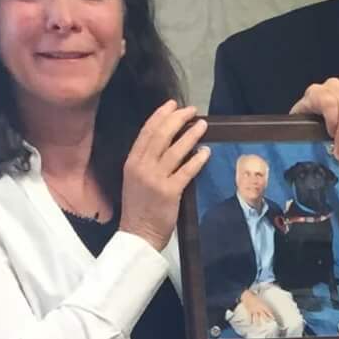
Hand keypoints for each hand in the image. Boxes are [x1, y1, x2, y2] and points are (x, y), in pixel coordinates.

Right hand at [120, 102, 207, 248]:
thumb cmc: (139, 207)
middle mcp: (142, 166)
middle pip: (161, 135)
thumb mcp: (135, 179)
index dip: (160, 115)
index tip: (172, 105)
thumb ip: (146, 161)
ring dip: (191, 135)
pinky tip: (206, 151)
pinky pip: (186, 171)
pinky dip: (197, 159)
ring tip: (203, 125)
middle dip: (177, 120)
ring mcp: (156, 179)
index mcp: (132, 162)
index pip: (146, 132)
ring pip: (175, 150)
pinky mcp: (170, 192)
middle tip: (191, 111)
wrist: (138, 234)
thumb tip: (165, 142)